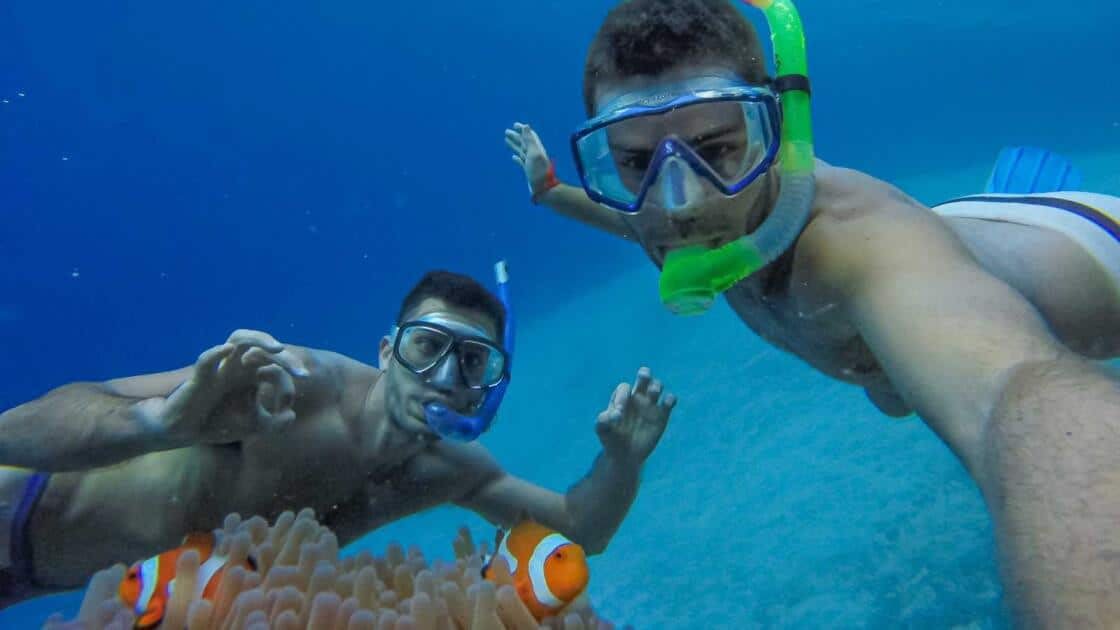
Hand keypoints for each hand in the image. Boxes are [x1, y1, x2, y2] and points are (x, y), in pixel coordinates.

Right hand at [147, 329, 308, 445]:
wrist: (182, 433)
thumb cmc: (217, 423)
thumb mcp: (252, 427)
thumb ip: (274, 425)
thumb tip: (292, 416)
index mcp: (250, 375)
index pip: (276, 369)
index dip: (288, 385)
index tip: (287, 408)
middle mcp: (237, 367)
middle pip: (263, 347)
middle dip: (286, 357)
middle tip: (302, 372)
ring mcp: (219, 369)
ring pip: (238, 339)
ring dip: (259, 339)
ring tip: (278, 348)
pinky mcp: (200, 379)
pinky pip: (205, 360)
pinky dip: (215, 353)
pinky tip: (227, 350)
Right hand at [504, 122, 557, 199]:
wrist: (543, 188)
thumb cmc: (539, 171)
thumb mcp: (534, 153)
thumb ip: (529, 140)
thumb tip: (526, 126)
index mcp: (536, 148)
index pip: (529, 136)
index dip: (523, 130)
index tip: (515, 125)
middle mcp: (534, 154)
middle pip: (524, 142)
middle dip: (516, 136)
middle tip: (506, 131)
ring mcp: (531, 162)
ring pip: (521, 150)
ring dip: (514, 145)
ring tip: (507, 140)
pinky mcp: (528, 170)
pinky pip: (521, 161)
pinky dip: (517, 158)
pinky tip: (513, 157)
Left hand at [595, 367, 676, 466]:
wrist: (624, 456)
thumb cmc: (611, 440)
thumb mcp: (602, 431)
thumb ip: (602, 422)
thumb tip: (614, 415)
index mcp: (622, 398)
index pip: (624, 388)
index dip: (622, 397)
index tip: (619, 414)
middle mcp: (637, 397)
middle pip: (644, 377)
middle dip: (644, 374)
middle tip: (643, 376)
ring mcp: (651, 405)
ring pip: (657, 386)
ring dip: (656, 386)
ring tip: (653, 394)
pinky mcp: (662, 415)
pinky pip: (669, 401)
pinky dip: (670, 399)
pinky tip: (665, 404)